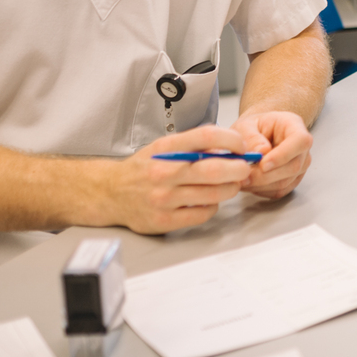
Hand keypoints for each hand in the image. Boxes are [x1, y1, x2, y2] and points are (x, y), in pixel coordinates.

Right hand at [107, 125, 256, 233]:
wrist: (111, 193)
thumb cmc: (144, 168)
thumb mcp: (164, 148)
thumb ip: (193, 146)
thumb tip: (231, 148)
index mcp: (165, 149)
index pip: (206, 136)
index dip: (231, 139)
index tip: (242, 146)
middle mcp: (163, 172)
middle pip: (214, 169)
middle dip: (238, 168)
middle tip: (245, 168)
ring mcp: (163, 198)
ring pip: (212, 194)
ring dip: (230, 188)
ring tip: (231, 184)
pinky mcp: (164, 220)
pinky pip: (202, 214)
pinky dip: (213, 206)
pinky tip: (209, 201)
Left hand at [231, 109, 312, 198]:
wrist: (256, 135)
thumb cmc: (253, 127)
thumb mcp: (246, 125)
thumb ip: (251, 137)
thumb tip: (260, 153)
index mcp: (294, 126)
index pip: (300, 141)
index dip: (283, 155)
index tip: (263, 164)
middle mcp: (301, 147)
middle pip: (293, 166)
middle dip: (266, 175)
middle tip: (244, 176)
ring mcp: (300, 165)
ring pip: (285, 182)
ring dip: (260, 184)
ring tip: (242, 179)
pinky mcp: (292, 180)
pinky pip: (279, 191)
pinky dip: (262, 190)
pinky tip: (250, 182)